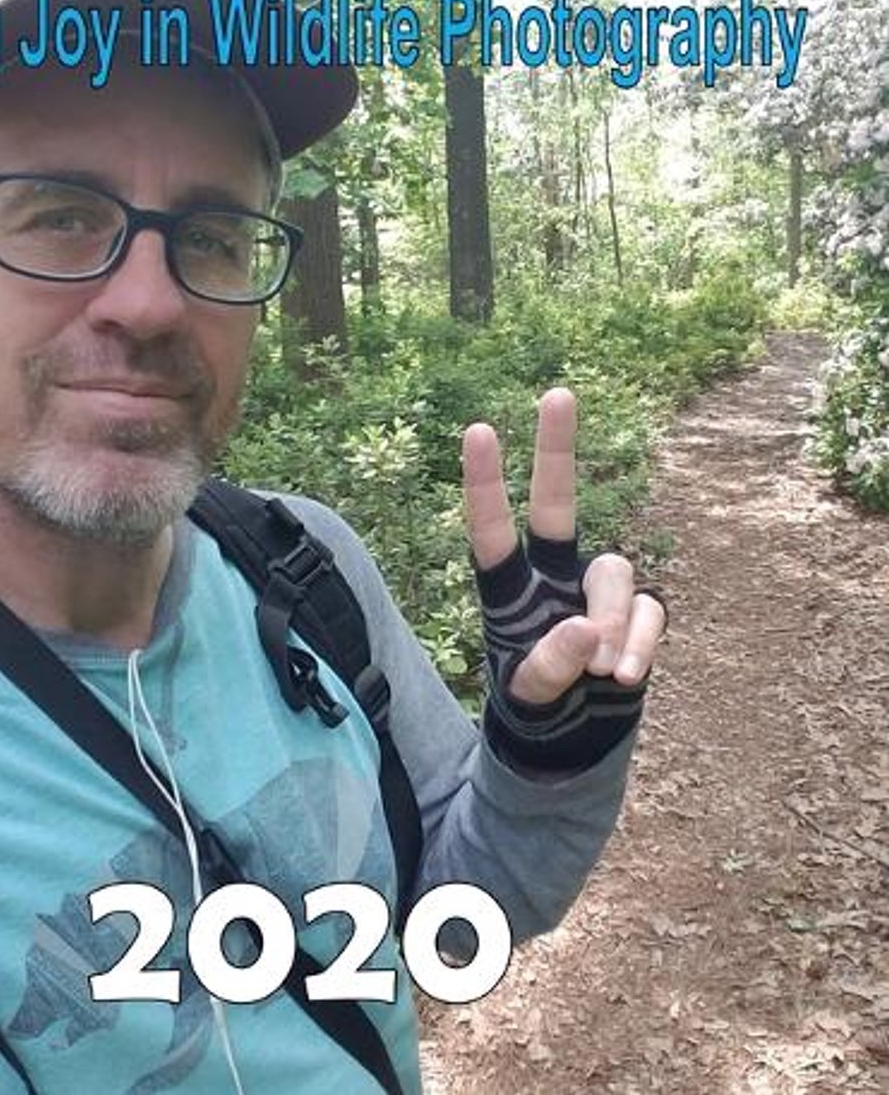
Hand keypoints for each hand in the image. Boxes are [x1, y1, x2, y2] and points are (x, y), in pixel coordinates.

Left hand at [462, 387, 665, 705]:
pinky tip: (625, 677)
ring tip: (603, 672)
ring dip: (612, 620)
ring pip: (614, 571)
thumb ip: (549, 665)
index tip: (480, 430)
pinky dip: (641, 642)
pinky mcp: (637, 611)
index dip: (486, 484)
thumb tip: (588, 629)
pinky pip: (649, 608)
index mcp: (508, 590)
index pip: (491, 531)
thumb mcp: (529, 694)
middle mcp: (551, 575)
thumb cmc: (536, 705)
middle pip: (555, 505)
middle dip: (556, 451)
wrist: (574, 736)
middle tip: (556, 393)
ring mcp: (595, 590)